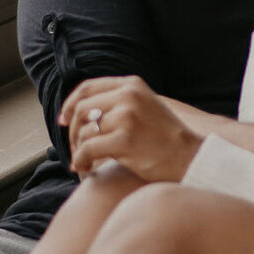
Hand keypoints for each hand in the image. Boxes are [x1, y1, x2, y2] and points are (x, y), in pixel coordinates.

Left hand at [61, 76, 200, 181]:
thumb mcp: (145, 106)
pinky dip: (80, 160)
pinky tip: (83, 168)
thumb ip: (119, 101)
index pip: (87, 87)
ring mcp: (127, 117)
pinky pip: (87, 149)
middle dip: (72, 130)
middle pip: (81, 109)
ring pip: (83, 131)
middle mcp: (129, 96)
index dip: (70, 103)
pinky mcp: (125, 140)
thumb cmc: (164, 137)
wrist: (190, 156)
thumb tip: (80, 108)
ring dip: (77, 148)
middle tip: (74, 147)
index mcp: (132, 85)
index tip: (63, 120)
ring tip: (81, 160)